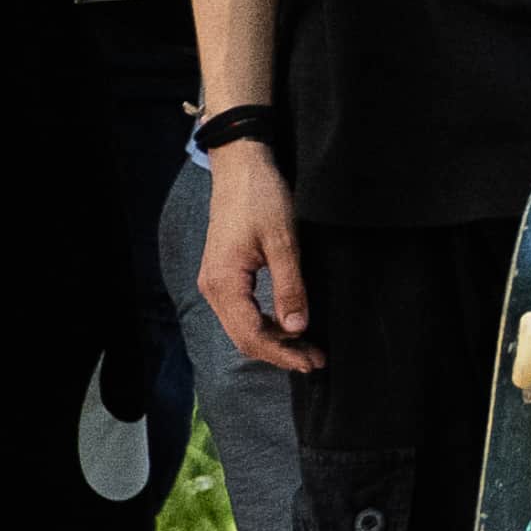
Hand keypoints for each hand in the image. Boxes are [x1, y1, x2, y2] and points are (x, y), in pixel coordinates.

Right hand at [201, 138, 320, 372]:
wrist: (241, 169)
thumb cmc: (261, 199)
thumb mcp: (283, 242)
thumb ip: (290, 286)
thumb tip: (298, 327)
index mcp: (223, 283)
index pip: (251, 334)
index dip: (283, 353)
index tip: (312, 361)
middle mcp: (214, 288)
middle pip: (244, 337)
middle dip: (281, 352)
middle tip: (316, 361)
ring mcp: (217, 283)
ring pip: (244, 326)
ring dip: (276, 340)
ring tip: (309, 347)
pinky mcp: (226, 275)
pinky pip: (244, 311)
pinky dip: (267, 323)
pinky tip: (291, 325)